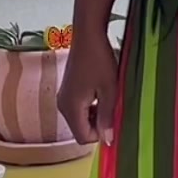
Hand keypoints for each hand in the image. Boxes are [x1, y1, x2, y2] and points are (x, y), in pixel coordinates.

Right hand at [58, 27, 118, 145]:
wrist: (88, 35)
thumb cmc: (100, 60)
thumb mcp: (109, 90)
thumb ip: (108, 117)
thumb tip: (108, 141)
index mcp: (71, 108)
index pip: (84, 138)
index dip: (101, 134)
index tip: (115, 119)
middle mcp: (62, 106)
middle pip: (81, 130)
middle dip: (98, 124)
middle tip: (114, 106)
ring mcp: (63, 97)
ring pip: (80, 119)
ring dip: (96, 115)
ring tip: (109, 96)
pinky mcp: (67, 90)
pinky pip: (79, 108)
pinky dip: (91, 106)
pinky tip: (101, 91)